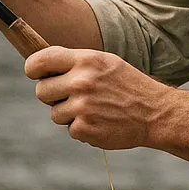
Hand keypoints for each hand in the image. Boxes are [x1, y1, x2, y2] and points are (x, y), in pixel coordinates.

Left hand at [24, 46, 169, 149]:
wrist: (155, 113)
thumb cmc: (126, 84)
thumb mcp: (103, 62)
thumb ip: (74, 62)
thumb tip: (40, 67)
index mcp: (84, 60)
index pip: (40, 61)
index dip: (33, 69)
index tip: (36, 74)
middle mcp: (81, 82)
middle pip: (41, 90)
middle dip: (52, 94)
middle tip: (72, 95)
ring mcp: (82, 107)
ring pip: (54, 113)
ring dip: (68, 114)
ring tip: (93, 108)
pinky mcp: (86, 129)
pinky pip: (69, 129)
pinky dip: (81, 128)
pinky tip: (100, 121)